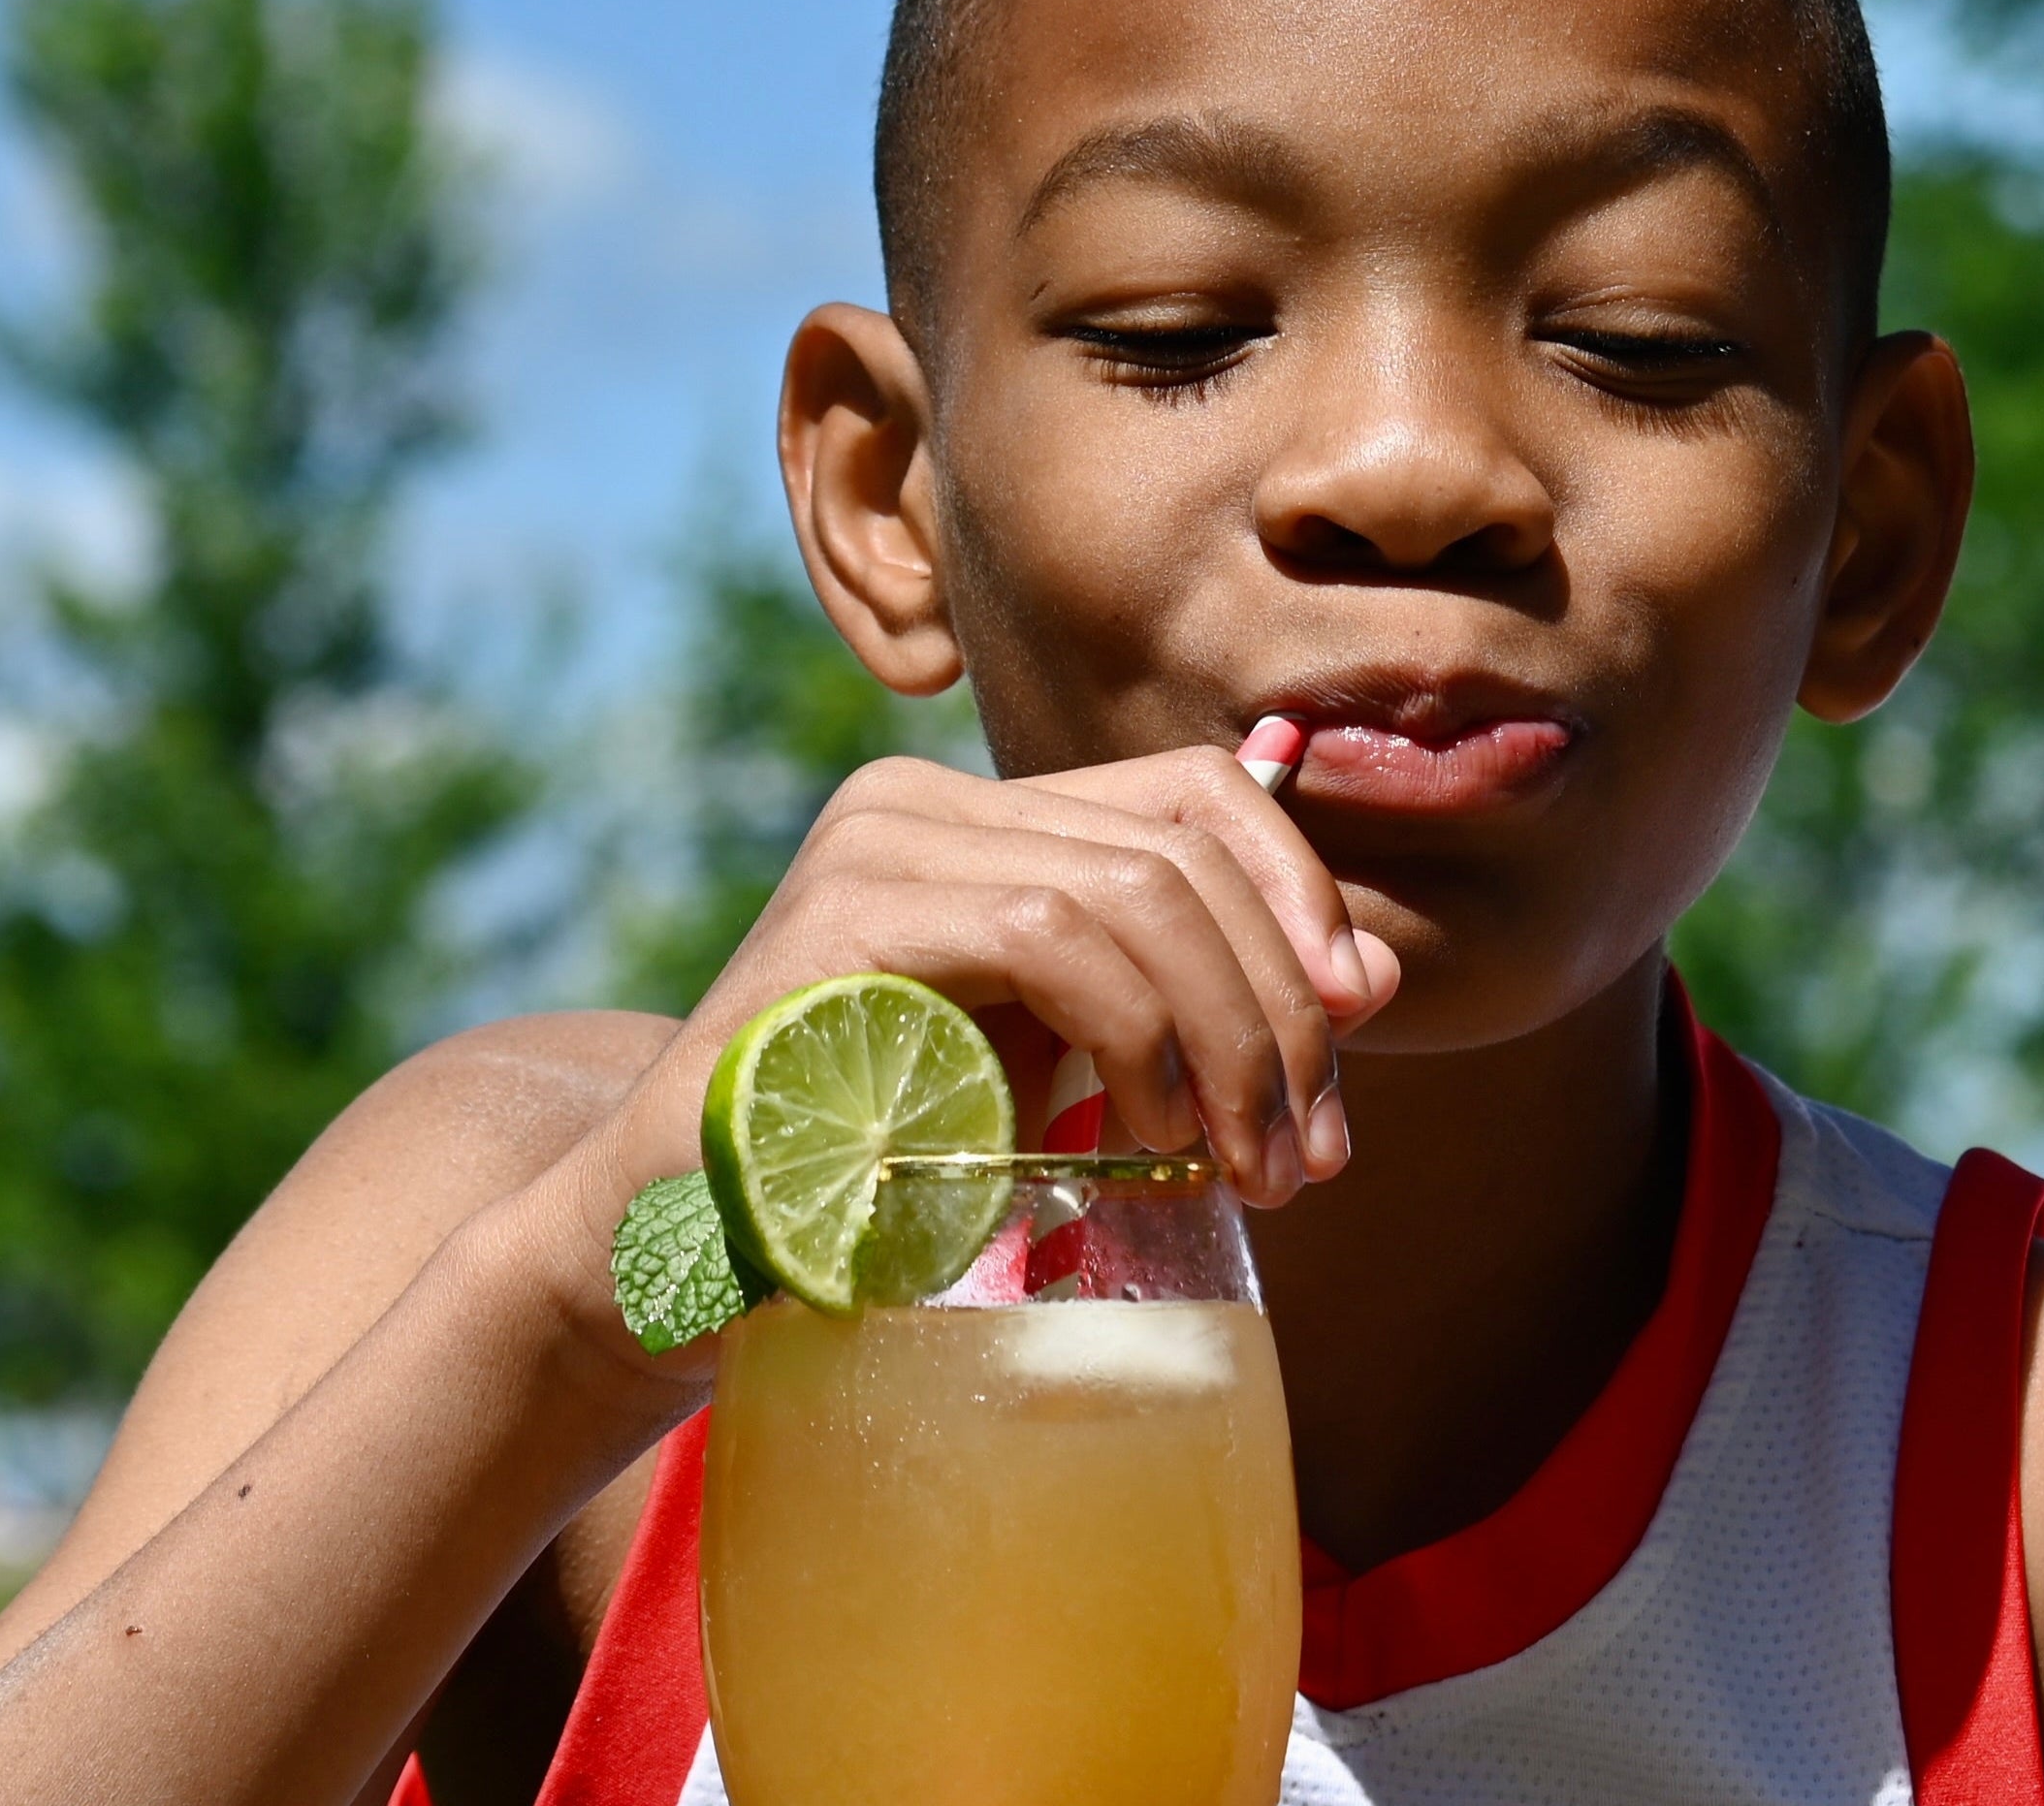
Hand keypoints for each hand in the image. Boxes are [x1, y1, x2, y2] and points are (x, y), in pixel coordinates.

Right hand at [587, 744, 1399, 1220]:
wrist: (678, 1249)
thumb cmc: (866, 1175)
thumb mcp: (1048, 1074)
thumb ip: (1177, 1012)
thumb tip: (1366, 977)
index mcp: (973, 822)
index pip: (1191, 792)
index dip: (1297, 891)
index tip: (1352, 1026)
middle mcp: (919, 802)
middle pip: (1180, 841)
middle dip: (1279, 1002)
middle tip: (1305, 1151)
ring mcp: (873, 847)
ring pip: (1133, 885)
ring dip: (1227, 1035)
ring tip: (1239, 1164)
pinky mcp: (842, 920)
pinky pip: (1049, 933)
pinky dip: (1138, 1034)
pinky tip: (1148, 1136)